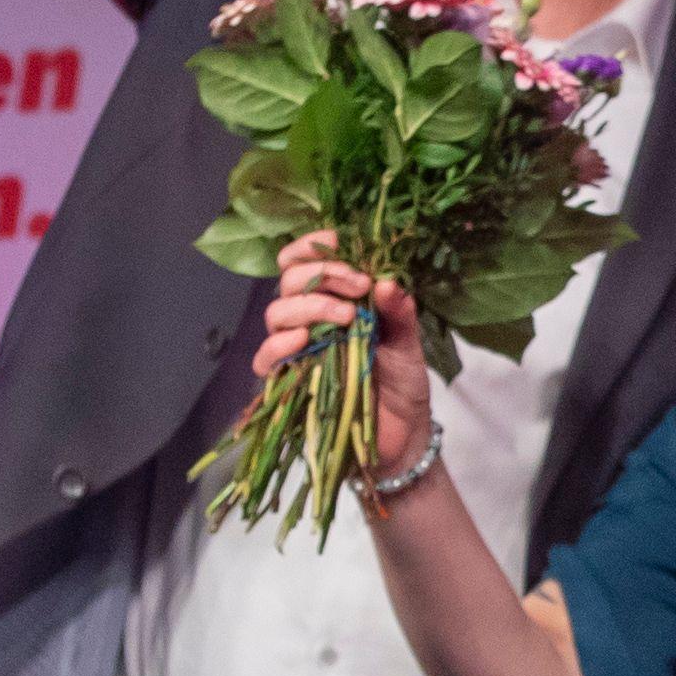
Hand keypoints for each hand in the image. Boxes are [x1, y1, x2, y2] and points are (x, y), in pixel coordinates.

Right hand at [256, 228, 434, 478]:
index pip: (306, 260)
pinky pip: (267, 358)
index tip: (341, 242)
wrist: (403, 433)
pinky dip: (280, 344)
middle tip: (357, 286)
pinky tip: (305, 339)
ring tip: (346, 317)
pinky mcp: (290, 381)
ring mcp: (298, 349)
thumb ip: (399, 310)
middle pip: (289, 280)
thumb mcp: (409, 341)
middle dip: (322, 274)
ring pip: (277, 313)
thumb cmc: (403, 380)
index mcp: (337, 299)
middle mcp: (311, 318)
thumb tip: (385, 280)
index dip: (315, 245)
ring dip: (309, 306)